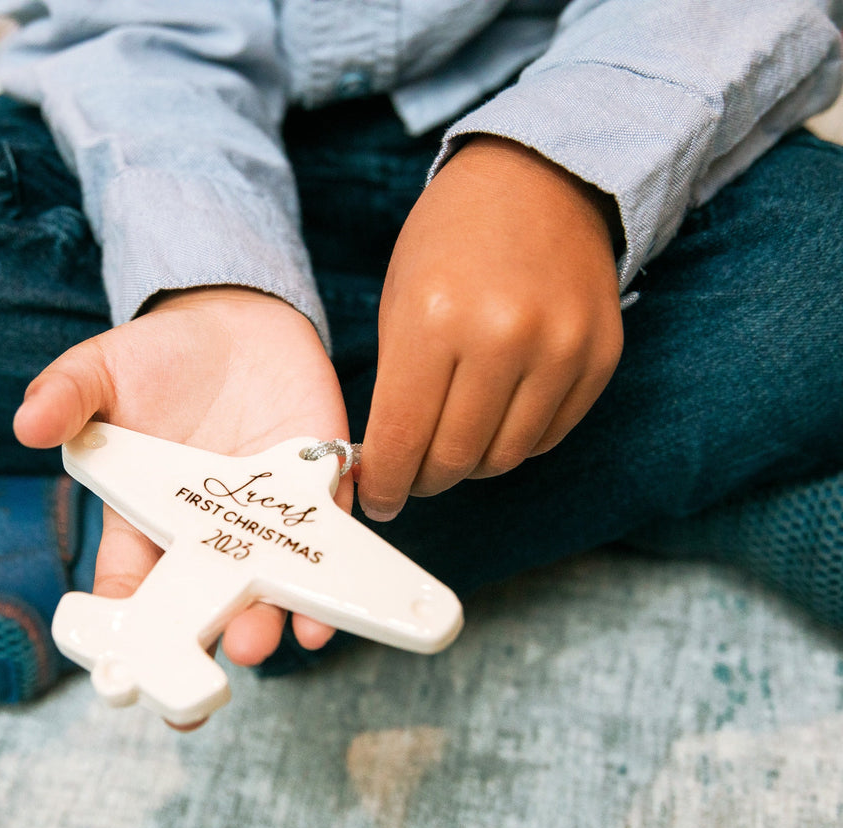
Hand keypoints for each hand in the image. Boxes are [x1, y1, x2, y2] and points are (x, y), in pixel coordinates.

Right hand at [13, 287, 350, 723]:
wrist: (238, 319)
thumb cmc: (161, 357)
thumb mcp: (101, 370)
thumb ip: (67, 396)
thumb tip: (28, 423)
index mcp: (149, 516)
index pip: (133, 585)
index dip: (126, 628)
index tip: (122, 671)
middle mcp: (210, 531)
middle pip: (208, 601)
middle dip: (208, 638)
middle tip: (210, 670)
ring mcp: (266, 516)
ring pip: (270, 583)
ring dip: (269, 619)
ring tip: (265, 642)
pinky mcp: (317, 489)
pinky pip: (328, 540)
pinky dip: (331, 573)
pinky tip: (325, 607)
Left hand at [358, 135, 623, 520]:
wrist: (542, 178)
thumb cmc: (451, 238)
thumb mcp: (400, 298)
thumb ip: (395, 383)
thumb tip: (387, 461)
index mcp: (434, 318)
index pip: (403, 437)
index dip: (384, 482)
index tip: (377, 499)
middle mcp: (502, 336)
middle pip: (456, 458)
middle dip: (425, 480)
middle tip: (413, 476)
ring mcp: (560, 347)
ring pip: (505, 458)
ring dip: (471, 466)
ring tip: (453, 445)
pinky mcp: (600, 356)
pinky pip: (549, 436)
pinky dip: (515, 442)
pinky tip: (495, 419)